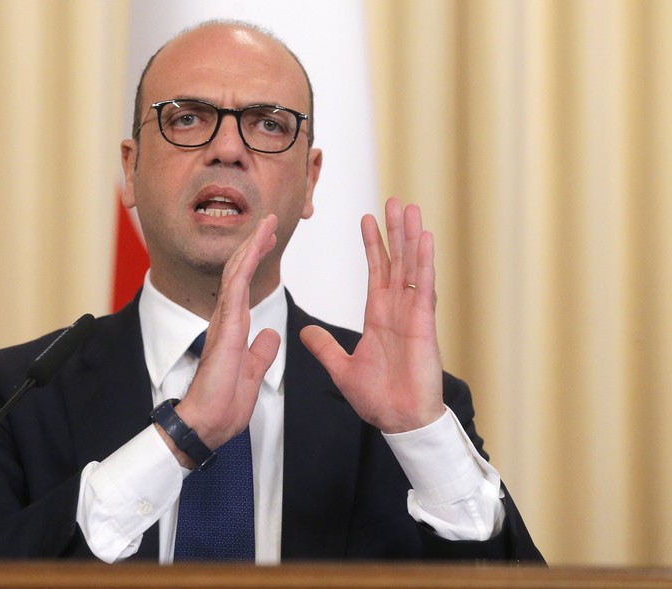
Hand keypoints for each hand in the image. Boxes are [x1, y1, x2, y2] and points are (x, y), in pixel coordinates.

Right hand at [174, 215, 281, 449]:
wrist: (207, 425)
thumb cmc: (224, 407)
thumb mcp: (252, 374)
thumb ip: (261, 352)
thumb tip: (271, 335)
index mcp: (233, 330)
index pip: (245, 286)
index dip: (255, 261)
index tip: (268, 242)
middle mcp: (226, 321)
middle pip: (240, 273)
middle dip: (255, 245)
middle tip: (270, 222)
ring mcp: (224, 323)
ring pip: (237, 274)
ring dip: (252, 246)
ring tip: (267, 224)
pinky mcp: (225, 329)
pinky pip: (236, 289)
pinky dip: (245, 265)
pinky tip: (254, 246)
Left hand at [300, 198, 444, 432]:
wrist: (399, 422)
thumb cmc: (378, 399)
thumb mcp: (341, 368)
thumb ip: (325, 347)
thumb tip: (306, 332)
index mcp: (378, 317)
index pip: (376, 271)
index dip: (372, 245)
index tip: (367, 219)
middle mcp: (397, 310)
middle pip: (396, 261)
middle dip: (394, 231)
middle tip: (394, 200)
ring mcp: (412, 315)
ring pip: (412, 267)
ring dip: (410, 237)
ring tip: (410, 208)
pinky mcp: (424, 324)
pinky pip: (424, 287)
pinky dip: (425, 262)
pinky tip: (425, 238)